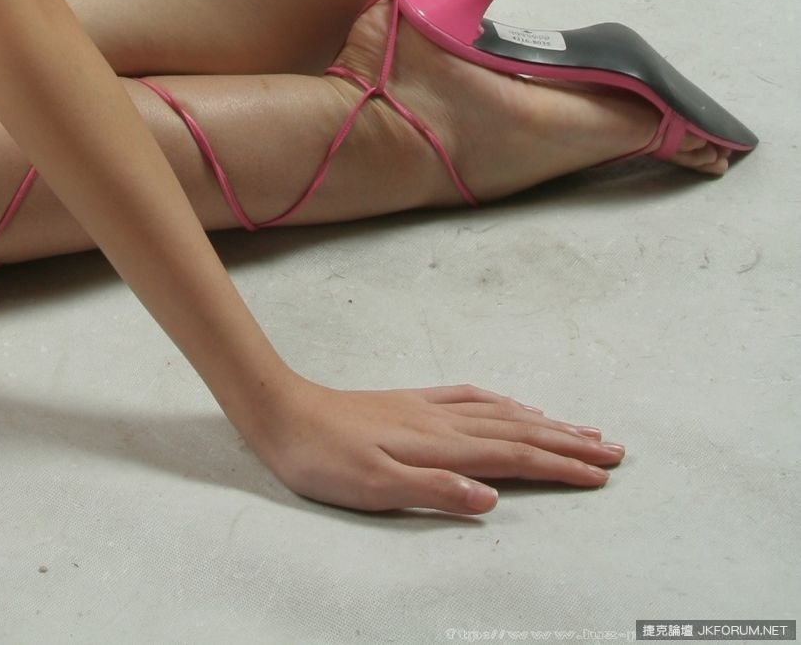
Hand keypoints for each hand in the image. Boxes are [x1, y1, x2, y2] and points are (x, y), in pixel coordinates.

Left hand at [256, 377, 622, 514]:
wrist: (282, 413)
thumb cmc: (324, 461)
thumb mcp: (374, 488)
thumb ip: (435, 491)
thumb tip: (493, 499)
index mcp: (440, 446)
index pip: (514, 457)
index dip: (560, 467)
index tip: (601, 475)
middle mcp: (442, 422)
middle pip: (519, 431)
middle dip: (569, 443)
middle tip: (615, 451)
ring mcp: (428, 409)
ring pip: (502, 414)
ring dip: (546, 422)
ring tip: (582, 429)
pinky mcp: (411, 403)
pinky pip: (471, 399)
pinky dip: (504, 404)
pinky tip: (516, 407)